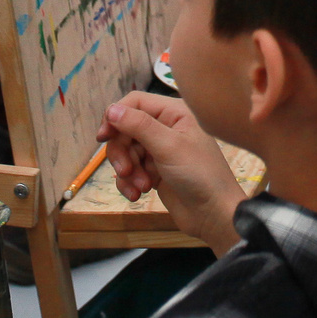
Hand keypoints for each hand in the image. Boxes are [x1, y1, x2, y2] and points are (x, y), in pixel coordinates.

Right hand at [99, 92, 246, 252]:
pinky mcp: (155, 171)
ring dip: (127, 171)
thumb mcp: (169, 146)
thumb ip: (139, 126)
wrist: (214, 214)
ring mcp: (160, 150)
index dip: (115, 117)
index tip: (102, 137)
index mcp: (174, 112)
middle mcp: (166, 127)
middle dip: (122, 152)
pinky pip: (131, 171)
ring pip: (126, 152)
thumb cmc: (199, 174)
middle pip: (126, 130)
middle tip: (125, 171)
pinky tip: (138, 194)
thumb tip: (111, 109)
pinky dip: (130, 182)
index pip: (134, 103)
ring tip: (140, 187)